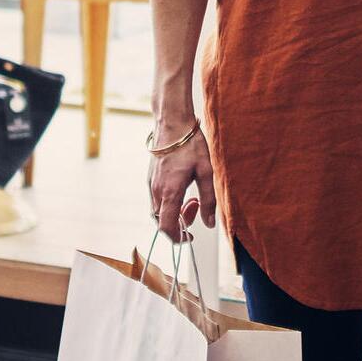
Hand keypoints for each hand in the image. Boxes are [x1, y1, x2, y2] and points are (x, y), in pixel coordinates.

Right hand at [147, 116, 217, 243]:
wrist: (172, 122)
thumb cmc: (190, 145)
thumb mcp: (206, 172)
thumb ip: (208, 200)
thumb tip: (210, 223)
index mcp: (169, 192)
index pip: (166, 228)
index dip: (178, 238)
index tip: (191, 236)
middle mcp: (156, 191)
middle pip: (162, 222)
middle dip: (181, 222)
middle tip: (197, 205)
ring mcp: (151, 185)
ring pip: (159, 211)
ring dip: (175, 211)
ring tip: (192, 196)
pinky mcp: (151, 179)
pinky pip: (158, 200)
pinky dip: (170, 202)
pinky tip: (183, 188)